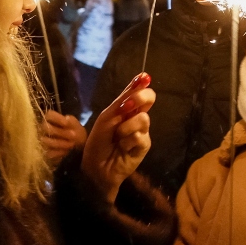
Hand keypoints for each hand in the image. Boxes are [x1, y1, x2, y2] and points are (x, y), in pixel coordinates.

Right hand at [41, 110, 86, 164]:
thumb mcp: (74, 124)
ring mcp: (44, 140)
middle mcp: (44, 128)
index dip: (57, 119)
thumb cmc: (74, 130)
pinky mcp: (46, 151)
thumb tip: (66, 121)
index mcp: (51, 119)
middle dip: (61, 132)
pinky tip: (67, 151)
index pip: (49, 115)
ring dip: (61, 143)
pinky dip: (59, 152)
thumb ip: (70, 121)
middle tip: (73, 135)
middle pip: (46, 128)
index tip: (67, 123)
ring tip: (72, 144)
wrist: (76, 144)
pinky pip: (49, 152)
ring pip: (47, 141)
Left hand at [81, 72, 154, 203]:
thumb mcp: (107, 117)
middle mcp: (137, 117)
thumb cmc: (99, 141)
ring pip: (143, 119)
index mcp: (127, 108)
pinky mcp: (144, 146)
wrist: (96, 166)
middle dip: (139, 98)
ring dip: (126, 127)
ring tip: (117, 138)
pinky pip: (140, 137)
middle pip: (149, 98)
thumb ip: (123, 100)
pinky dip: (128, 141)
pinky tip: (122, 149)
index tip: (144, 78)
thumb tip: (141, 79)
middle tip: (126, 106)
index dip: (142, 83)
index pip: (139, 90)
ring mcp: (142, 131)